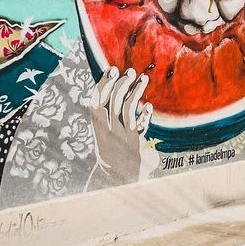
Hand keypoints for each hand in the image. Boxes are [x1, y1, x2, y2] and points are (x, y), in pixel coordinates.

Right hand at [87, 66, 152, 188]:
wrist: (118, 176)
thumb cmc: (114, 149)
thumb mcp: (106, 132)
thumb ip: (109, 114)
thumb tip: (118, 88)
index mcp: (97, 126)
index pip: (96, 101)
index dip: (103, 84)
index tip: (111, 69)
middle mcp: (107, 131)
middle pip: (112, 102)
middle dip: (121, 84)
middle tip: (131, 72)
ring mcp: (121, 136)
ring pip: (127, 109)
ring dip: (136, 92)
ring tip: (144, 78)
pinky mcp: (135, 142)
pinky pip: (139, 124)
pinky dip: (144, 114)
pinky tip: (148, 106)